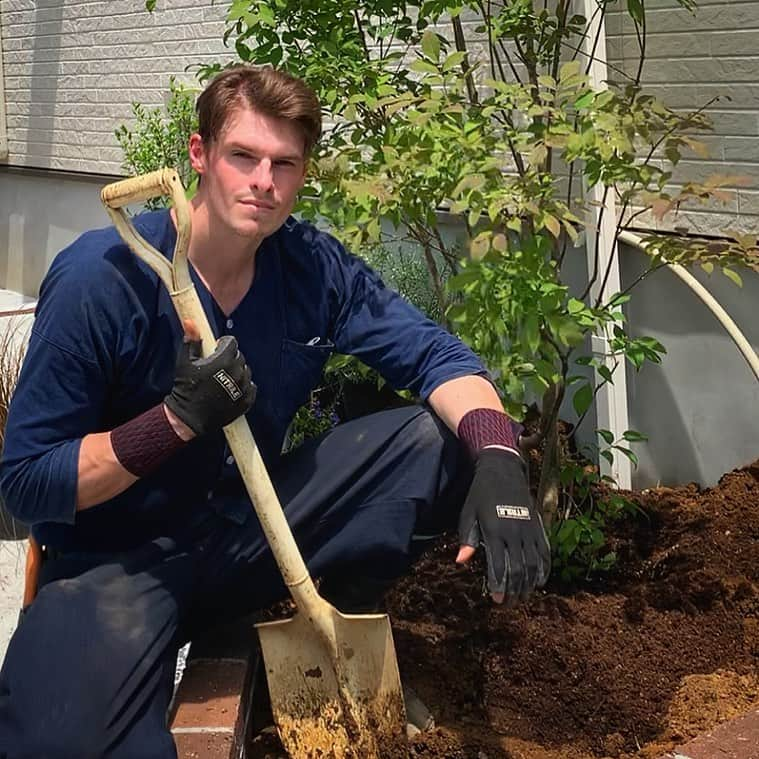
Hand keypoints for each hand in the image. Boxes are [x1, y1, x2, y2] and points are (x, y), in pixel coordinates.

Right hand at [164, 321, 255, 436]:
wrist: (189, 418)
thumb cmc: (186, 388)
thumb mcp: (185, 362)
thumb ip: (191, 341)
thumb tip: (190, 322)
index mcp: (224, 360)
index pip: (232, 343)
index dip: (223, 344)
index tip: (216, 348)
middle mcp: (237, 373)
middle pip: (239, 357)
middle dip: (230, 358)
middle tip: (218, 365)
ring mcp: (243, 388)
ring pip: (246, 372)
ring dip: (237, 372)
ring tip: (224, 378)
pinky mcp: (247, 401)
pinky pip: (252, 388)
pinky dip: (244, 387)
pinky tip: (232, 389)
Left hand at [456, 447, 550, 603]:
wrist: (502, 470)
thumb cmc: (480, 494)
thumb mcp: (468, 513)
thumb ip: (467, 538)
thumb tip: (462, 561)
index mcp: (494, 530)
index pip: (499, 565)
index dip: (498, 585)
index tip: (496, 599)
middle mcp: (514, 532)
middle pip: (518, 570)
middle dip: (513, 590)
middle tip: (507, 603)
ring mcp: (529, 529)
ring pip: (533, 565)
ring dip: (528, 584)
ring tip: (521, 597)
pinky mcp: (538, 526)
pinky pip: (545, 553)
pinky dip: (544, 570)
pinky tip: (538, 582)